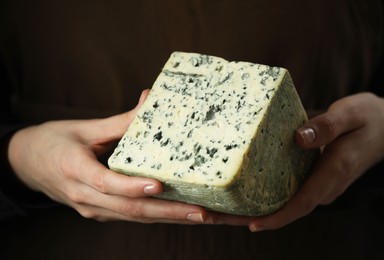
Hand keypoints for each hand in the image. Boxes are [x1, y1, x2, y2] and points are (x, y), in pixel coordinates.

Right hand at [8, 90, 207, 223]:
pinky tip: (185, 215)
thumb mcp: (83, 128)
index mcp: (75, 170)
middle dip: (171, 214)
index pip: (105, 183)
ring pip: (136, 217)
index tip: (158, 185)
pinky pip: (132, 216)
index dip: (131, 186)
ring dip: (172, 219)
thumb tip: (149, 99)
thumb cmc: (53, 142)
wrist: (26, 163)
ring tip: (206, 219)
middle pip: (130, 209)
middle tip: (205, 214)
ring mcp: (93, 209)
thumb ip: (119, 121)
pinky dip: (160, 217)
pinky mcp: (100, 212)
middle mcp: (84, 197)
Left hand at [209, 92, 383, 230]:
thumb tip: (299, 138)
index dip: (277, 216)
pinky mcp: (311, 177)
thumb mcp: (352, 114)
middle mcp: (323, 185)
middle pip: (284, 208)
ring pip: (282, 202)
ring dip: (248, 208)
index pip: (303, 202)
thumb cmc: (369, 118)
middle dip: (247, 217)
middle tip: (210, 216)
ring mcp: (317, 184)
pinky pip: (285, 191)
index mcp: (333, 172)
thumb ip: (327, 125)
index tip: (250, 224)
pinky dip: (260, 195)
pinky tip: (237, 192)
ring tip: (213, 208)